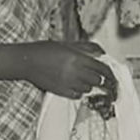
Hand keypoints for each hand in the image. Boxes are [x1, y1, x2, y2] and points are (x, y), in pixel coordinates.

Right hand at [0, 41, 116, 100]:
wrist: (27, 62)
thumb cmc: (45, 50)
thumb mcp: (67, 44)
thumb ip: (86, 48)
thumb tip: (101, 52)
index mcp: (78, 58)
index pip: (102, 68)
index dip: (110, 73)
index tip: (112, 75)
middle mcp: (75, 72)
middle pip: (98, 80)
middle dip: (101, 80)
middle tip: (101, 79)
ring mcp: (68, 83)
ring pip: (88, 88)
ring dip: (89, 85)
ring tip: (82, 78)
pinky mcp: (61, 92)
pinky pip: (77, 95)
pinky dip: (79, 91)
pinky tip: (74, 85)